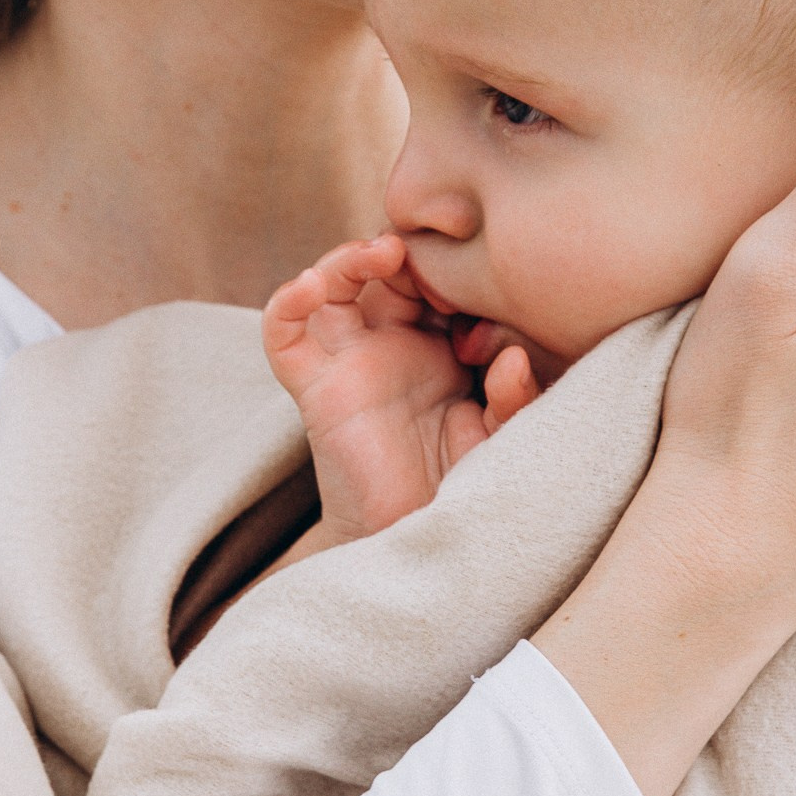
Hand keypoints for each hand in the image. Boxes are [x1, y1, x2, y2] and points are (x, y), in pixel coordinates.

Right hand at [262, 237, 537, 543]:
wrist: (414, 542)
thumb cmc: (459, 488)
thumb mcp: (501, 437)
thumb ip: (513, 400)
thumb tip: (512, 359)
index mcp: (440, 347)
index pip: (439, 280)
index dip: (454, 265)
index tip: (487, 274)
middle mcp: (391, 346)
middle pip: (387, 272)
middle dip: (410, 253)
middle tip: (439, 256)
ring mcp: (348, 362)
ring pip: (331, 285)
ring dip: (351, 257)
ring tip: (384, 252)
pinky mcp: (313, 388)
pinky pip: (283, 333)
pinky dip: (288, 300)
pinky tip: (311, 283)